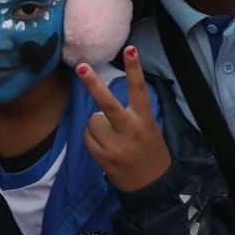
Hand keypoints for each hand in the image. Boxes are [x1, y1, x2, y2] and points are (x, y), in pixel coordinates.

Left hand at [75, 47, 171, 193]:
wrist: (152, 186)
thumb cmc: (150, 151)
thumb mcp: (149, 128)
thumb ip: (129, 115)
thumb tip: (100, 106)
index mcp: (144, 120)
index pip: (139, 90)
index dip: (135, 68)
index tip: (130, 48)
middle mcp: (130, 131)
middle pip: (107, 104)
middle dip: (93, 84)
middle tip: (82, 67)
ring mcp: (115, 146)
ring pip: (92, 120)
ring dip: (96, 124)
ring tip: (110, 135)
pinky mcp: (103, 158)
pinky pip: (87, 137)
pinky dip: (91, 138)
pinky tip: (104, 145)